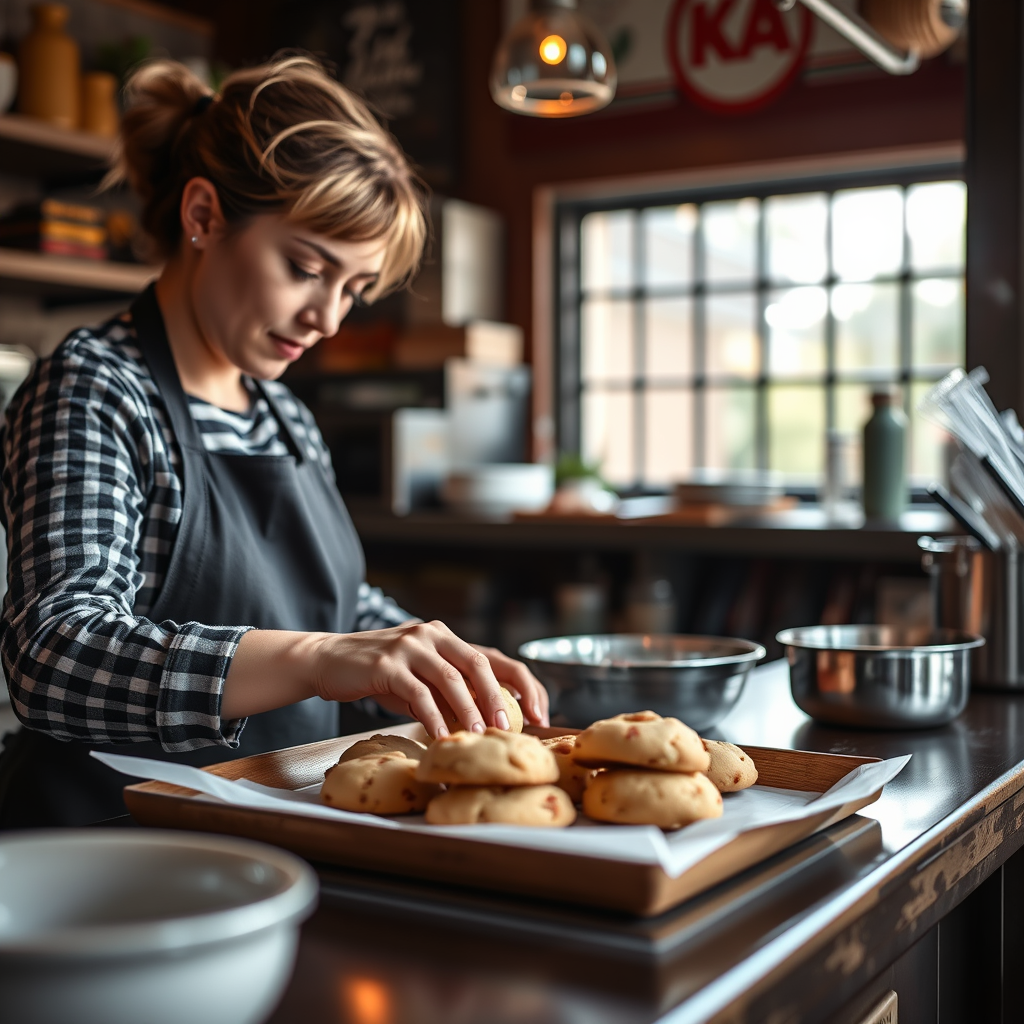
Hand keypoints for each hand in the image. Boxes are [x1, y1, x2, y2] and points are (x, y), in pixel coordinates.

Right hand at [310, 620, 539, 737]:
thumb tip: (486, 723)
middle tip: (512, 728)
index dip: (523, 685)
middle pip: (479, 663)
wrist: (328, 661)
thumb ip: (448, 692)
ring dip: (469, 709)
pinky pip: (418, 693)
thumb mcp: (419, 679)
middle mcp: (432, 634)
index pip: (496, 657)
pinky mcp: (387, 663)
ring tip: (481, 734)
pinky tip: (441, 736)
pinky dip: (433, 717)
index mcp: (446, 636)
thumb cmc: (378, 675)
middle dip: (499, 697)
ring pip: (451, 677)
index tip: (540, 714)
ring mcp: (410, 645)